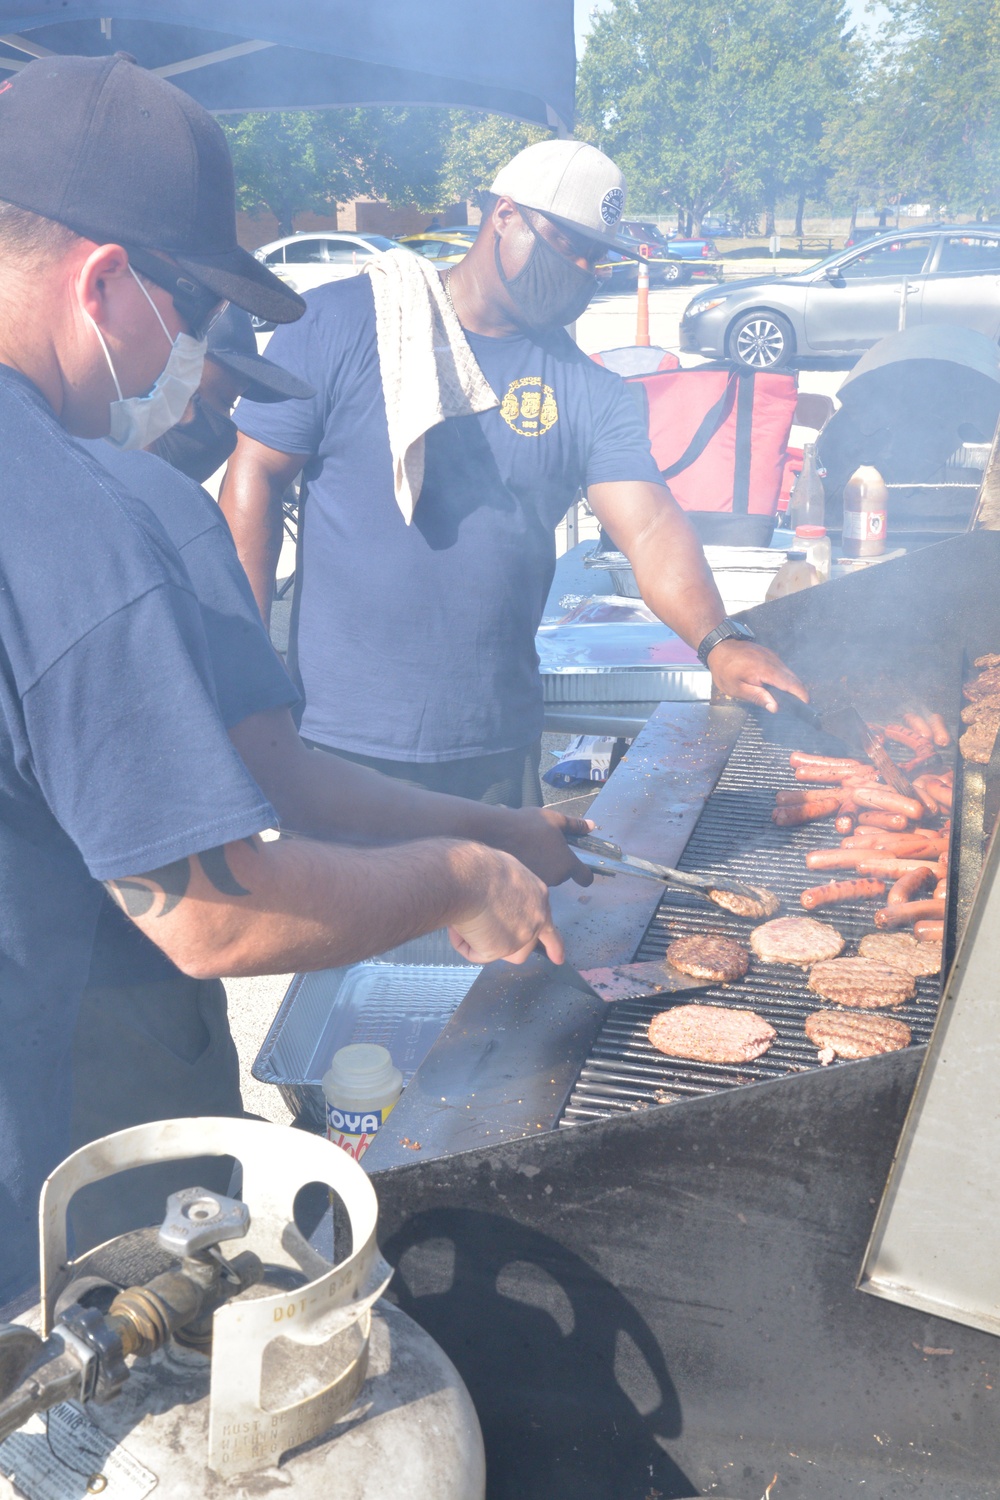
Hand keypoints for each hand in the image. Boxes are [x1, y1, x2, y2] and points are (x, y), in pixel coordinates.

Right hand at [446, 844, 564, 965]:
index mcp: (538, 895)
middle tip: (487, 938)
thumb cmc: (478, 867)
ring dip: (486, 944)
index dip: (554, 944)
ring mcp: (521, 936)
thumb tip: (494, 900)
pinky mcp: (501, 950)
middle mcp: (536, 918)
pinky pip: (478, 954)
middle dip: (507, 943)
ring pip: (504, 952)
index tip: (558, 959)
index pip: (548, 924)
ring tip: (467, 924)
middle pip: (526, 943)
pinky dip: (465, 944)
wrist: (468, 877)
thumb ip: (509, 891)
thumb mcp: (503, 872)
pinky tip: (457, 927)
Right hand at [497, 808, 595, 886]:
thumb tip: (592, 825)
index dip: (585, 873)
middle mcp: (556, 877)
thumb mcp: (556, 820)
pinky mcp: (526, 882)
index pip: (585, 878)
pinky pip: (536, 876)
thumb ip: (576, 825)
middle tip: (548, 845)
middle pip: (564, 874)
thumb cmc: (531, 825)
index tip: (580, 866)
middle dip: (559, 862)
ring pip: (550, 875)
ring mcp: (540, 881)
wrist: (498, 834)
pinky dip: (533, 868)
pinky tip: (523, 855)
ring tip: (533, 848)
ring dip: (546, 866)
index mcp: (567, 863)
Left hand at [706, 639, 807, 713]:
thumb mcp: (736, 688)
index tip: (806, 705)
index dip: (800, 695)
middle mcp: (773, 661)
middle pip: (794, 678)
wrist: (719, 646)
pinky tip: (781, 689)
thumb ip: (757, 697)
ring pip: (790, 673)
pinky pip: (783, 668)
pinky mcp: (771, 655)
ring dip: (793, 686)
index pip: (790, 683)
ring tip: (792, 701)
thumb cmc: (724, 669)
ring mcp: (773, 656)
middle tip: (801, 708)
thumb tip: (776, 707)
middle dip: (799, 692)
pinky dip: (786, 679)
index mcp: (765, 670)